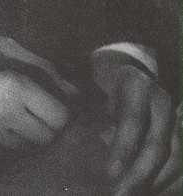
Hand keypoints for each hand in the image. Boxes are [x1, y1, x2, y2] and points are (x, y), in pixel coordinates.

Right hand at [0, 67, 72, 153]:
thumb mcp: (3, 46)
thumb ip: (42, 67)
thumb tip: (74, 93)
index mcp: (13, 85)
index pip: (59, 117)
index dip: (56, 111)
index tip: (46, 103)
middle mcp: (2, 114)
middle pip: (46, 138)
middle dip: (42, 126)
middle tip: (26, 109)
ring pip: (26, 148)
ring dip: (23, 136)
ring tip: (5, 114)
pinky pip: (4, 155)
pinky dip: (3, 143)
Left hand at [91, 51, 178, 194]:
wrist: (126, 74)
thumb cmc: (103, 87)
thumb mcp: (93, 92)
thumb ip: (91, 116)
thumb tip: (84, 148)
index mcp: (136, 85)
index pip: (133, 120)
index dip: (123, 149)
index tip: (110, 173)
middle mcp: (160, 101)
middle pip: (158, 145)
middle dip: (140, 175)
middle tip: (119, 193)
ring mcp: (175, 118)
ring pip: (175, 158)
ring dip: (156, 183)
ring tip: (132, 194)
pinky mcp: (181, 134)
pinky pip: (182, 165)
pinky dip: (169, 183)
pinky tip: (151, 192)